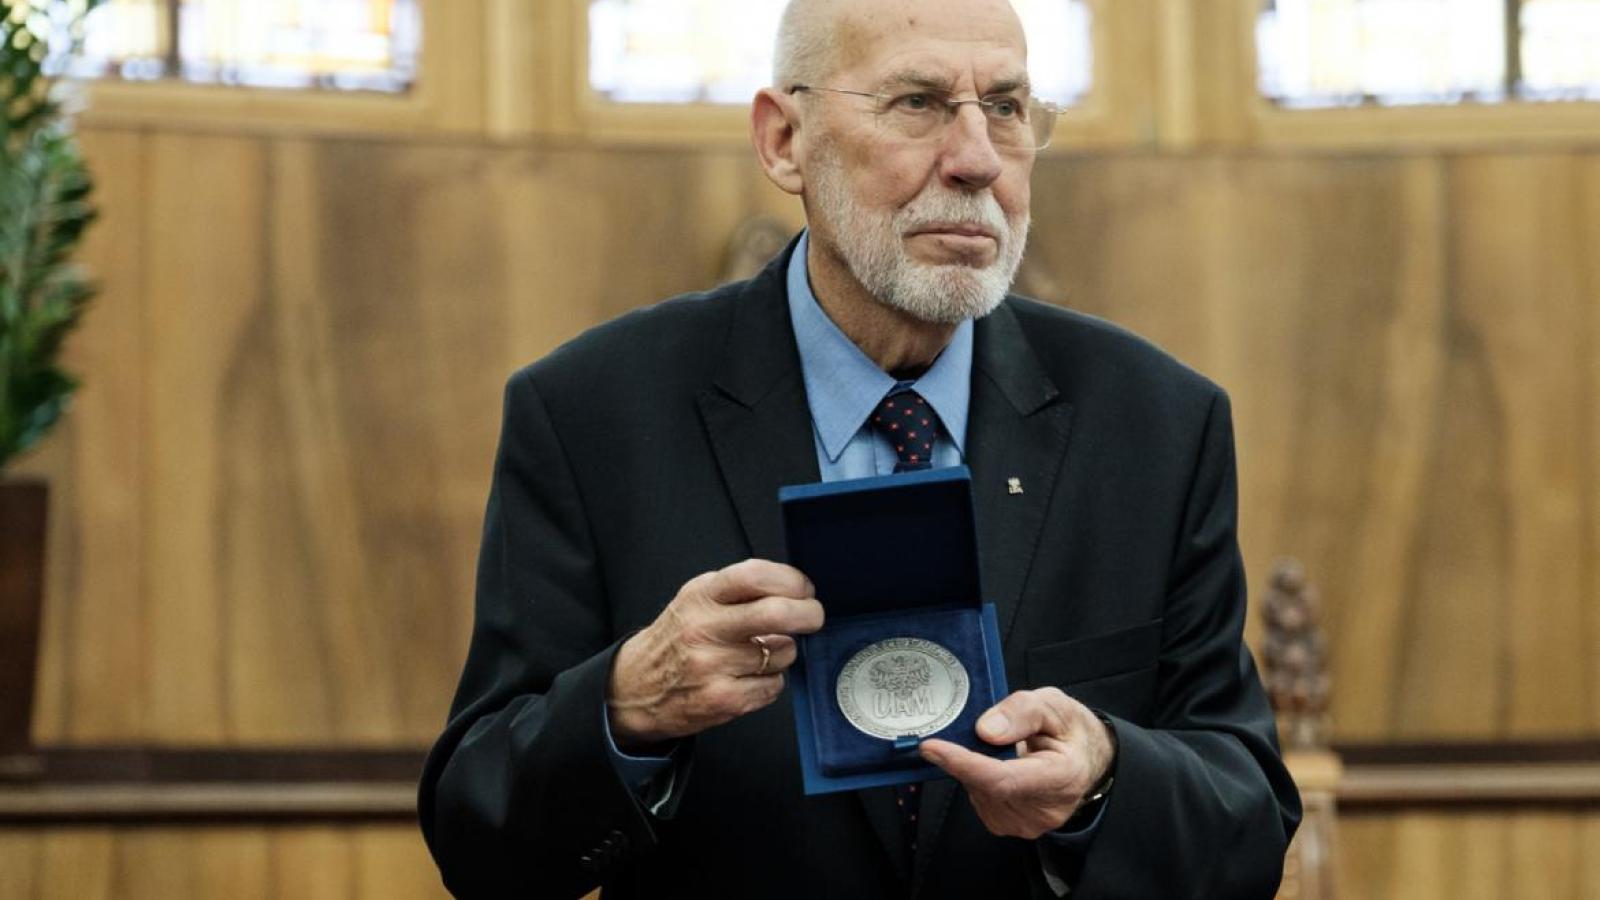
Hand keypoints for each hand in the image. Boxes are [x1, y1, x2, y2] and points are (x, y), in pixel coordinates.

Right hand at [607, 559, 823, 747]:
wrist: (635, 688)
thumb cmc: (676, 639)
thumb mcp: (696, 599)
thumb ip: (738, 589)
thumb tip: (793, 589)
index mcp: (701, 596)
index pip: (755, 575)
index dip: (791, 580)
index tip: (803, 589)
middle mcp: (704, 628)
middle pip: (777, 614)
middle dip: (809, 614)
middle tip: (812, 616)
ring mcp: (713, 666)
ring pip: (783, 653)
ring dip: (783, 653)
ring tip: (759, 654)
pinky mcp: (723, 700)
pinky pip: (774, 686)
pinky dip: (770, 681)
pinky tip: (748, 677)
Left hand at [919, 688, 1115, 838]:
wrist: (1087, 761)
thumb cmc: (1070, 731)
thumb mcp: (1053, 704)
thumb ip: (1021, 712)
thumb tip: (985, 730)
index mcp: (1063, 776)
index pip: (1002, 779)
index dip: (963, 764)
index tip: (932, 747)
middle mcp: (1046, 809)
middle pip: (985, 786)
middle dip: (968, 757)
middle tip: (976, 733)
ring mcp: (1029, 824)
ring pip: (978, 794)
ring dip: (975, 769)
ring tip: (1002, 751)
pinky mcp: (1013, 827)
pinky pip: (980, 801)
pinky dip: (979, 781)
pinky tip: (999, 767)